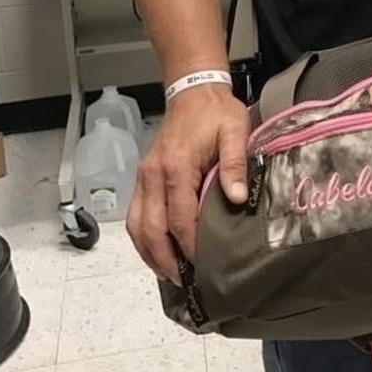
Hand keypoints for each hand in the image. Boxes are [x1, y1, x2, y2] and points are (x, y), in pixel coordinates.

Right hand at [125, 85, 249, 283]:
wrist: (192, 90)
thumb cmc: (216, 112)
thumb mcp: (234, 131)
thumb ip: (234, 163)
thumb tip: (236, 199)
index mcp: (176, 167)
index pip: (180, 219)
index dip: (191, 247)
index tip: (205, 267)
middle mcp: (153, 176)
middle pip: (151, 229)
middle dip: (166, 260)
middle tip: (185, 282)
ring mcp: (144, 177)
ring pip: (136, 226)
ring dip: (149, 253)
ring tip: (169, 273)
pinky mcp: (142, 176)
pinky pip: (135, 214)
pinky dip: (142, 238)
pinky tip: (157, 250)